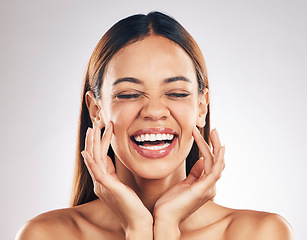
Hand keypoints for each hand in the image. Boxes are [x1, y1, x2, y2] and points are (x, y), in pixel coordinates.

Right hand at [81, 122, 152, 237]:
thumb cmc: (132, 205)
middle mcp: (99, 183)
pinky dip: (92, 161)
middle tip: (95, 124)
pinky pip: (98, 172)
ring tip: (95, 129)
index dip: (98, 143)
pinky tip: (89, 151)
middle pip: (93, 156)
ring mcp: (103, 186)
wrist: (138, 223)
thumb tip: (107, 158)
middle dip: (94, 139)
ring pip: (94, 160)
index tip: (102, 129)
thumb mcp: (120, 184)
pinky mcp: (109, 188)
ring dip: (94, 144)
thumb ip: (112, 172)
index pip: (98, 158)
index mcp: (103, 181)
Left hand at [153, 126, 224, 226]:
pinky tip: (219, 148)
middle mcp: (209, 186)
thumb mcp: (184, 183)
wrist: (163, 218)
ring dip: (215, 146)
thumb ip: (195, 173)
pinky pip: (214, 172)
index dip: (209, 148)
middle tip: (214, 130)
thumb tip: (201, 160)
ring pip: (216, 163)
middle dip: (215, 144)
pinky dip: (218, 159)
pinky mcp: (202, 190)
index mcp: (205, 185)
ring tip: (213, 132)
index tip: (202, 135)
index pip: (211, 163)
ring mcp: (207, 188)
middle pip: (217, 161)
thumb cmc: (171, 202)